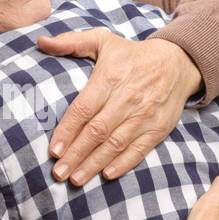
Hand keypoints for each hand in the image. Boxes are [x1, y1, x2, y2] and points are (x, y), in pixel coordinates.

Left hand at [37, 30, 202, 184]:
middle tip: (58, 173)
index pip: (84, 108)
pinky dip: (124, 164)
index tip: (53, 150)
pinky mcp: (159, 128)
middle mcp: (128, 98)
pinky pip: (140, 150)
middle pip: (97, 131)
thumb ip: (71, 43)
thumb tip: (41, 42)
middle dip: (76, 154)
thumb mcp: (103, 40)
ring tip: (76, 179)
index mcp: (110, 77)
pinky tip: (106, 174)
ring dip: (94, 164)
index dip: (67, 131)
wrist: (177, 62)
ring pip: (116, 144)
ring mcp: (145, 115)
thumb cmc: (131, 55)